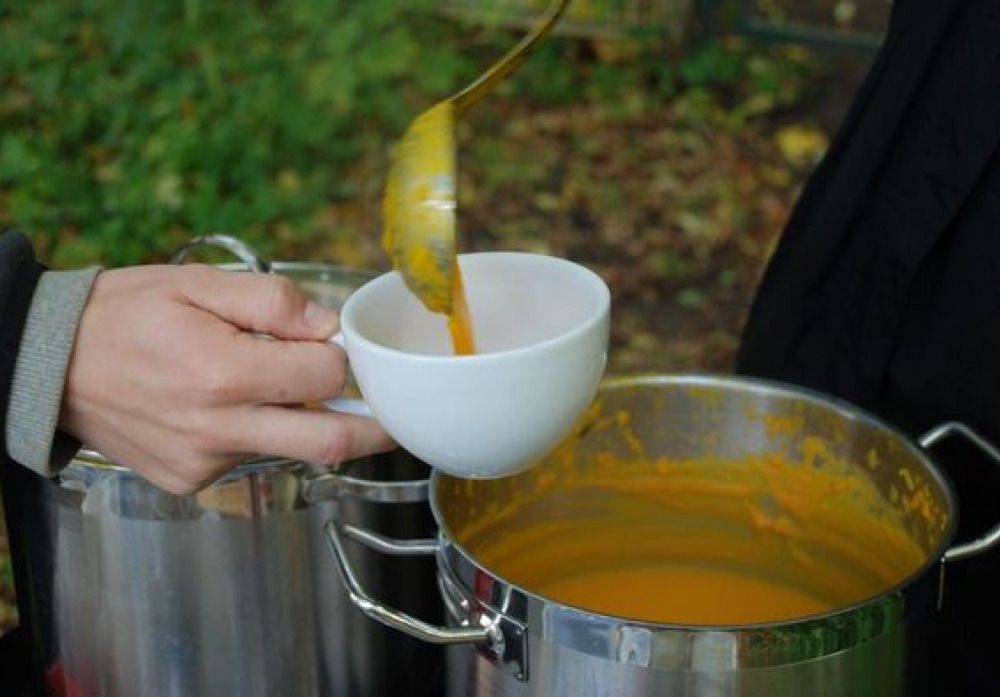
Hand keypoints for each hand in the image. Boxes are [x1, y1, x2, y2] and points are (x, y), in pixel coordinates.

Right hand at [59, 264, 395, 494]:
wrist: (49, 365)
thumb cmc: (124, 315)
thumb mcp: (198, 285)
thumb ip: (272, 301)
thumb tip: (328, 326)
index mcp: (224, 373)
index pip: (326, 376)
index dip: (343, 360)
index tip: (338, 348)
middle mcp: (218, 428)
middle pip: (329, 443)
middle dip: (373, 431)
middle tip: (393, 418)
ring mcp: (203, 462)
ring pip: (287, 450)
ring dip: (302, 424)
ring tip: (272, 388)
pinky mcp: (187, 480)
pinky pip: (246, 461)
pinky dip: (257, 436)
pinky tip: (224, 408)